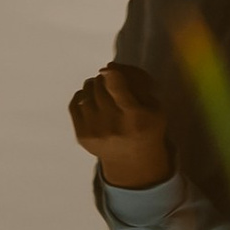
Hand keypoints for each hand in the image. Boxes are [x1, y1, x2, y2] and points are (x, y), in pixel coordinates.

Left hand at [70, 60, 173, 191]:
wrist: (132, 162)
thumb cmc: (146, 128)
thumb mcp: (155, 107)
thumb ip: (137, 84)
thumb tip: (110, 67)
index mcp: (134, 117)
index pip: (117, 88)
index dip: (111, 73)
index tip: (109, 68)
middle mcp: (111, 124)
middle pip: (100, 86)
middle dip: (104, 79)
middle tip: (110, 81)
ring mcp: (94, 131)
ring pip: (86, 93)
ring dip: (93, 86)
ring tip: (101, 90)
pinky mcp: (81, 136)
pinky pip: (74, 104)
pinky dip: (81, 96)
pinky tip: (90, 98)